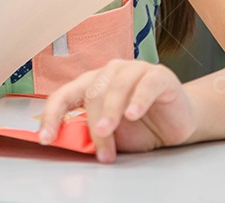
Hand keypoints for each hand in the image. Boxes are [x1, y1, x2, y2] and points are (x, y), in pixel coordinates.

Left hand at [38, 60, 196, 162]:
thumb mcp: (112, 135)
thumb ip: (92, 134)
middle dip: (94, 126)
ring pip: (115, 87)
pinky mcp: (158, 75)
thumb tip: (68, 142)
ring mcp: (134, 70)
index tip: (46, 137)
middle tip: (102, 153)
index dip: (52, 115)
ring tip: (108, 134)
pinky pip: (145, 84)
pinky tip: (133, 114)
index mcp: (92, 84)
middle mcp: (110, 72)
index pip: (64, 95)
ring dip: (110, 113)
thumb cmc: (141, 127)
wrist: (177, 124)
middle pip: (92, 94)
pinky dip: (137, 100)